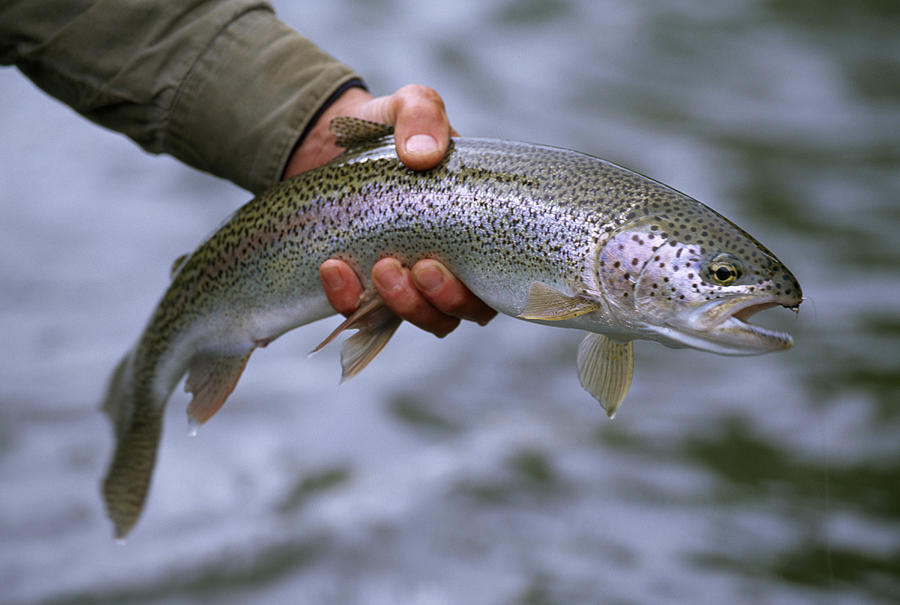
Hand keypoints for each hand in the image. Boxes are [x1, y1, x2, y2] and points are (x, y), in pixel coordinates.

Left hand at [285, 85, 495, 335]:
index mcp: (477, 229)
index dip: (483, 292)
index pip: (499, 282)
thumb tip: (423, 156)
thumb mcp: (410, 106)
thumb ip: (422, 115)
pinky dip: (348, 298)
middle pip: (462, 312)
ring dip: (404, 306)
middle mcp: (452, 265)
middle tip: (416, 267)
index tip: (444, 264)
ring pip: (421, 320)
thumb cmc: (390, 128)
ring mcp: (410, 281)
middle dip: (440, 300)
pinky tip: (333, 268)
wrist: (330, 142)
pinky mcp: (368, 289)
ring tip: (379, 267)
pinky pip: (364, 313)